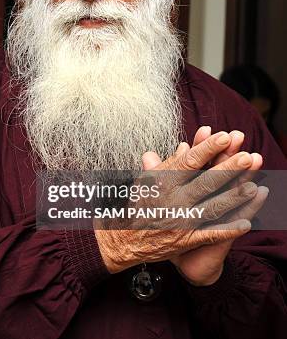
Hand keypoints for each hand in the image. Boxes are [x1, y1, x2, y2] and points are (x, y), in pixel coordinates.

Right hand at [151, 127, 266, 285]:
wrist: (123, 240)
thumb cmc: (137, 206)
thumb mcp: (145, 181)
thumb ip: (168, 164)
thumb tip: (185, 148)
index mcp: (162, 183)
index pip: (188, 162)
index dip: (207, 149)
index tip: (224, 136)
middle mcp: (172, 200)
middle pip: (205, 182)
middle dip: (228, 169)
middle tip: (247, 156)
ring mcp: (181, 221)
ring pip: (212, 207)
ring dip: (234, 197)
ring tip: (253, 186)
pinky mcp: (186, 239)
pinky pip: (210, 234)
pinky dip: (228, 230)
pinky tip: (246, 223)